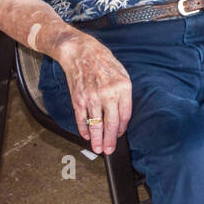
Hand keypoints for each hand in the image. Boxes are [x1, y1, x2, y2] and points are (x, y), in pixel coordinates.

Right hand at [54, 32, 132, 154]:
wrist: (82, 53)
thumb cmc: (104, 62)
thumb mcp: (122, 74)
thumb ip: (123, 94)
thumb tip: (122, 115)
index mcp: (123, 87)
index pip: (125, 115)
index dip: (122, 128)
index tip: (119, 135)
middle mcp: (108, 93)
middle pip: (111, 123)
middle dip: (110, 140)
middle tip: (110, 150)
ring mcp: (92, 97)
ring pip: (96, 125)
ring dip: (97, 139)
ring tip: (98, 149)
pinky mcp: (78, 99)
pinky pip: (82, 119)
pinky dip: (84, 129)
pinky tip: (86, 136)